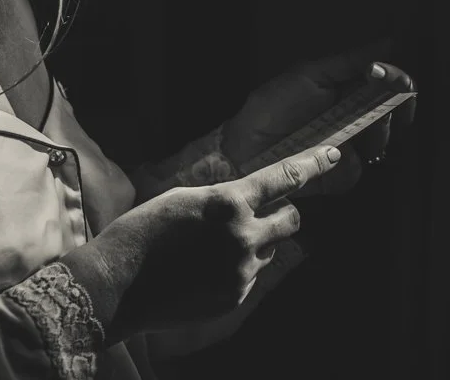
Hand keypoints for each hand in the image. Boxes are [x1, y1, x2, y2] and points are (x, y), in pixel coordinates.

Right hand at [70, 145, 340, 340]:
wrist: (118, 284)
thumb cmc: (143, 231)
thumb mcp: (184, 198)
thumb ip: (223, 199)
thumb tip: (248, 201)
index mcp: (227, 202)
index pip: (283, 177)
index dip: (313, 164)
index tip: (334, 155)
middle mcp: (243, 236)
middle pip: (292, 219)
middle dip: (283, 214)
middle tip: (259, 215)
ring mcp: (241, 271)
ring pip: (272, 249)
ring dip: (257, 243)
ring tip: (213, 247)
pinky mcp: (234, 297)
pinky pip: (252, 276)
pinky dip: (238, 269)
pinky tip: (203, 269)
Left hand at [222, 38, 415, 196]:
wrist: (245, 144)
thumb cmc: (273, 104)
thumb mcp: (311, 74)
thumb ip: (350, 61)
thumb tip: (388, 42)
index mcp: (350, 90)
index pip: (389, 83)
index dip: (396, 78)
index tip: (378, 72)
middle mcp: (355, 117)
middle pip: (395, 112)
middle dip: (388, 106)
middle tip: (366, 102)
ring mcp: (349, 146)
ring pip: (381, 141)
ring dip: (366, 132)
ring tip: (339, 127)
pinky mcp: (339, 174)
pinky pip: (356, 170)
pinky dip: (344, 161)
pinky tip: (325, 152)